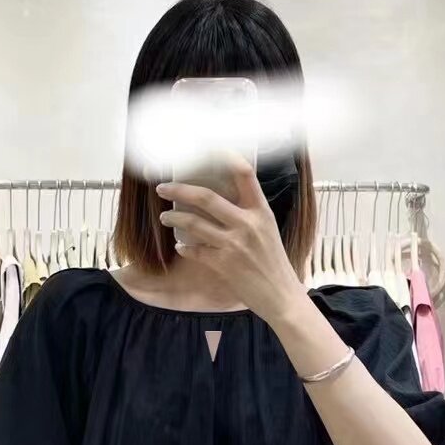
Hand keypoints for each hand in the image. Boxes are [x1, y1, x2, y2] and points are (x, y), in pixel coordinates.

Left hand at [156, 157, 307, 326]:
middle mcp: (248, 224)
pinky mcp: (223, 264)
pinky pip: (195, 250)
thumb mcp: (268, 231)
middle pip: (206, 197)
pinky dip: (184, 247)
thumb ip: (248, 215)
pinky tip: (181, 246)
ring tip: (165, 216)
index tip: (209, 148)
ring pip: (194, 223)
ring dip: (174, 218)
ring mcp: (234, 244)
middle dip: (179, 190)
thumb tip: (221, 201)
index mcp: (261, 212)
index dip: (226, 157)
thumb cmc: (274, 264)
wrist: (281, 296)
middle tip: (163, 188)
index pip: (245, 175)